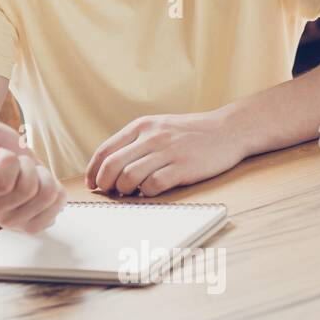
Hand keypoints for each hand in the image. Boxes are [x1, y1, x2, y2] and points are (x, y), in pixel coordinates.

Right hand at [0, 119, 64, 233]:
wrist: (1, 159)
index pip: (2, 182)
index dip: (9, 161)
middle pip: (27, 189)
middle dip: (28, 166)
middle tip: (17, 164)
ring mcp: (11, 223)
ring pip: (47, 195)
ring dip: (43, 175)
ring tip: (28, 173)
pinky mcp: (32, 225)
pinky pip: (58, 204)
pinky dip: (55, 188)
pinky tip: (39, 186)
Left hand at [85, 110, 246, 197]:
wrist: (228, 129)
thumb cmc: (189, 133)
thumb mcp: (158, 127)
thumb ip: (135, 142)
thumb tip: (108, 167)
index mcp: (141, 126)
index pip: (106, 150)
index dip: (93, 170)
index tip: (92, 183)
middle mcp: (151, 137)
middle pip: (112, 165)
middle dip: (105, 183)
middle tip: (108, 192)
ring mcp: (168, 152)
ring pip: (129, 177)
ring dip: (125, 190)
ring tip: (130, 192)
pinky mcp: (183, 167)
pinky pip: (154, 185)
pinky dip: (146, 192)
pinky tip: (150, 192)